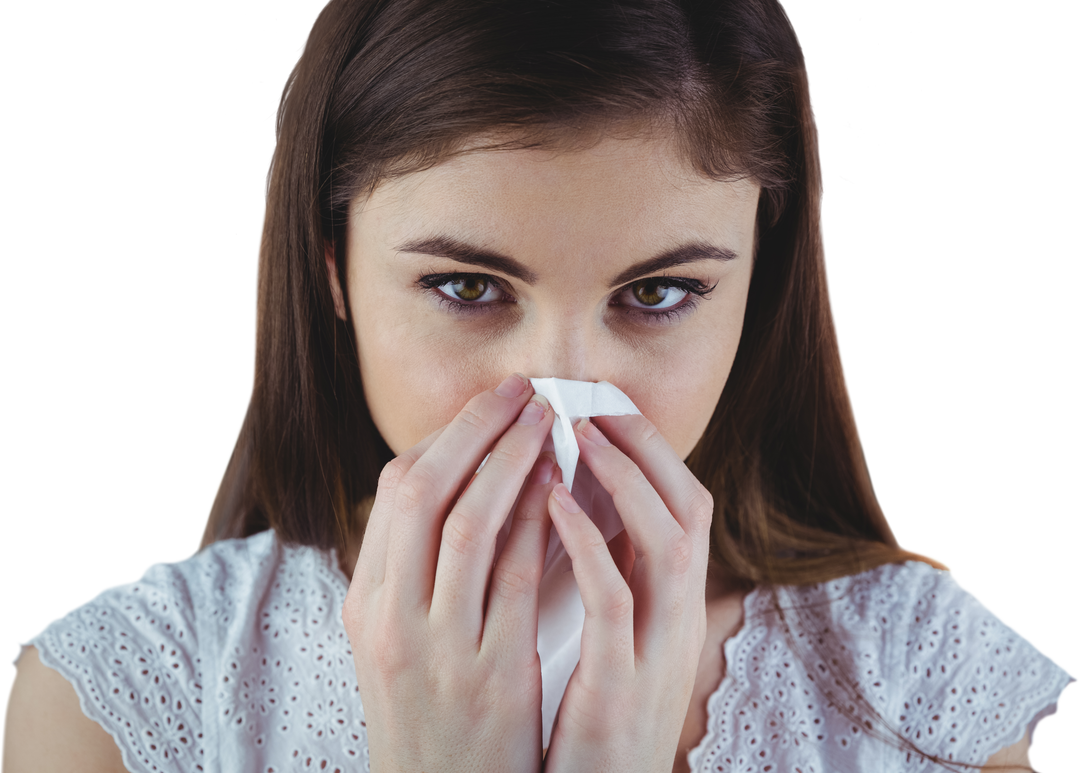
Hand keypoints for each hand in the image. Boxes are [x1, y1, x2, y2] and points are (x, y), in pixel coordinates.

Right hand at [342, 373, 563, 772]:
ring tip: (547, 423)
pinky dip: (540, 522)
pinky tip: (564, 488)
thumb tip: (460, 489)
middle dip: (475, 430)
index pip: (393, 494)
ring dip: (512, 462)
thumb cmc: (431, 713)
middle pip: (423, 492)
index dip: (444, 439)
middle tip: (520, 391)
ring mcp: (439, 647)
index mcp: (366, 604)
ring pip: (469, 524)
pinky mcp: (492, 675)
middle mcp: (390, 618)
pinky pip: (518, 578)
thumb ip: (415, 573)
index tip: (486, 410)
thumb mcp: (398, 643)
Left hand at [541, 414, 712, 772]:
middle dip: (644, 445)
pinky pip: (617, 600)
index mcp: (672, 611)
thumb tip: (570, 510)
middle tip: (592, 402)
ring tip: (576, 433)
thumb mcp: (610, 648)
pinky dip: (590, 543)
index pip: (683, 507)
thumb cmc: (589, 727)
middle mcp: (678, 625)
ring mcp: (656, 657)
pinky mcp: (621, 688)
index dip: (651, 450)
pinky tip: (551, 502)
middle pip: (689, 508)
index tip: (605, 407)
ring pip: (669, 541)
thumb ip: (607, 583)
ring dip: (625, 478)